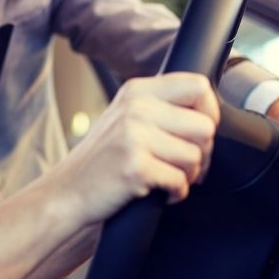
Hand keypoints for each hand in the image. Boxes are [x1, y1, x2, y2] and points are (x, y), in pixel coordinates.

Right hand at [53, 73, 219, 226]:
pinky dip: (177, 193)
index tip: (199, 133)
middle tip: (185, 164)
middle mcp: (136, 108)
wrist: (67, 192)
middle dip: (203, 152)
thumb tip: (208, 114)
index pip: (198, 86)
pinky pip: (181, 181)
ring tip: (168, 177)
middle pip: (205, 126)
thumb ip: (161, 107)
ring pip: (196, 156)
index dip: (210, 112)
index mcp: (137, 91)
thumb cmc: (103, 159)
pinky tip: (161, 191)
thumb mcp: (126, 117)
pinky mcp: (135, 167)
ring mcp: (134, 136)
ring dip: (189, 175)